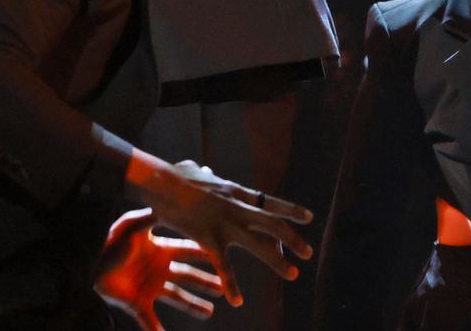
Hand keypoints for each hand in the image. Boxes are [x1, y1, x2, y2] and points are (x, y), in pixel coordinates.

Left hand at [96, 208, 225, 329]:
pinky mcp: (137, 303)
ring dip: (193, 306)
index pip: (187, 251)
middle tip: (224, 288)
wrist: (87, 261)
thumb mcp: (131, 226)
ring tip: (209, 312)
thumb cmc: (108, 240)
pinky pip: (150, 321)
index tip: (222, 255)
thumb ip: (150, 217)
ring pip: (177, 299)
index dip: (204, 254)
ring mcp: (149, 287)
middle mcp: (158, 269)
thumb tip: (170, 205)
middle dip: (206, 282)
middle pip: (188, 277)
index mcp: (159, 250)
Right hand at [128, 155, 313, 306]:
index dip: (290, 210)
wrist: (161, 181)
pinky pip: (224, 266)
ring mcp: (226, 224)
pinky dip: (232, 285)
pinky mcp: (210, 238)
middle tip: (308, 253)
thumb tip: (205, 169)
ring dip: (278, 261)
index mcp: (236, 193)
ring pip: (260, 246)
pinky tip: (237, 301)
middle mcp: (237, 208)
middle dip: (293, 239)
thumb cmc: (174, 175)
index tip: (308, 217)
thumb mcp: (195, 171)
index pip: (270, 203)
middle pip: (273, 225)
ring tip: (293, 274)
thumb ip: (204, 173)